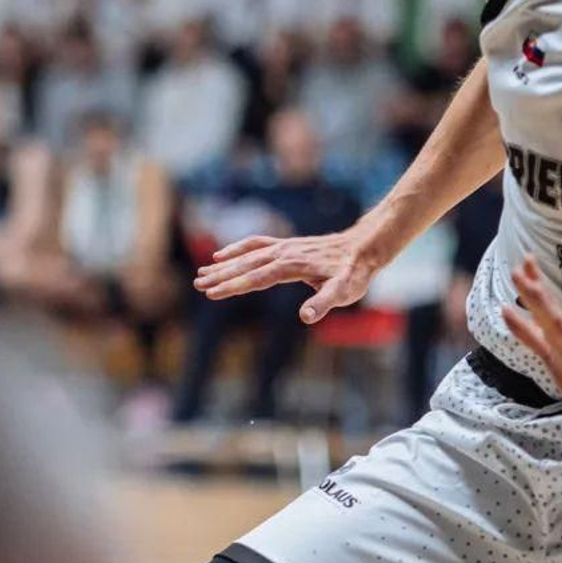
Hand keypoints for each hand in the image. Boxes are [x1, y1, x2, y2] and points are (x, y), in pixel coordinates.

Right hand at [193, 227, 379, 323]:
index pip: (256, 277)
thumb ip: (325, 302)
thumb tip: (306, 317)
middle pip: (245, 265)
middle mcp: (283, 254)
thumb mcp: (344, 291)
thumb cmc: (354, 273)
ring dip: (223, 265)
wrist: (363, 247)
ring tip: (201, 274)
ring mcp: (282, 247)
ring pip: (246, 255)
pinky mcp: (284, 245)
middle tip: (198, 285)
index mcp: (292, 266)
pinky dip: (236, 248)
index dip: (233, 286)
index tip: (212, 294)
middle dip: (221, 276)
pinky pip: (255, 244)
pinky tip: (221, 255)